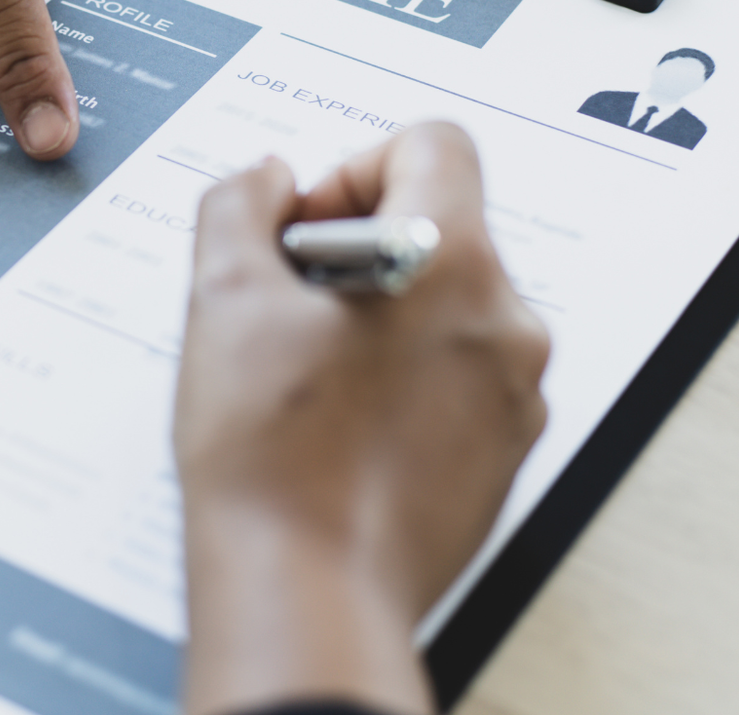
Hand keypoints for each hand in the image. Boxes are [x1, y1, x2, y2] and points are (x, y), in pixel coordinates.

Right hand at [173, 124, 547, 714]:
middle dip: (358, 250)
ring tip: (309, 375)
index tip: (307, 227)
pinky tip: (338, 425)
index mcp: (451, 263)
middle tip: (290, 306)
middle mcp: (506, 323)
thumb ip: (238, 205)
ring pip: (449, 309)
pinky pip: (459, 381)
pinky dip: (405, 381)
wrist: (306, 593)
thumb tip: (267, 182)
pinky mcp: (504, 456)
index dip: (355, 166)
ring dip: (382, 317)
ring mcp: (515, 396)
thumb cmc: (272, 457)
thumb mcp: (223, 298)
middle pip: (439, 230)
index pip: (435, 145)